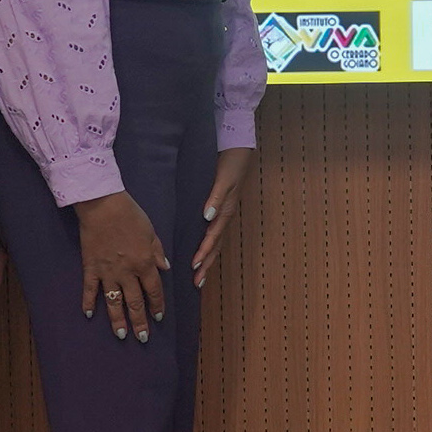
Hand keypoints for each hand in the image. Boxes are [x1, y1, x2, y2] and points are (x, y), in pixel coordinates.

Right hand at [76, 191, 167, 339]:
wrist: (103, 205)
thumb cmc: (130, 215)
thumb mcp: (151, 232)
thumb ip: (158, 252)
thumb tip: (166, 268)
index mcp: (145, 263)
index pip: (154, 290)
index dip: (157, 306)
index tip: (158, 318)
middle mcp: (128, 272)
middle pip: (135, 302)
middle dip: (139, 321)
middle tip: (142, 337)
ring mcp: (107, 272)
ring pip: (114, 302)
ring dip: (117, 320)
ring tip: (121, 335)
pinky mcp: (90, 267)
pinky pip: (90, 289)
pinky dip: (88, 302)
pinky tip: (89, 314)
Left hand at [193, 148, 254, 286]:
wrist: (237, 148)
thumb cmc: (231, 163)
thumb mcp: (224, 179)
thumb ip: (216, 198)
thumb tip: (207, 217)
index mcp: (225, 211)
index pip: (213, 237)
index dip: (204, 253)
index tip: (194, 268)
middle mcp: (224, 215)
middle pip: (216, 246)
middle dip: (206, 265)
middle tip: (196, 283)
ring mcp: (223, 212)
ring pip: (215, 241)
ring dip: (207, 259)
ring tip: (199, 276)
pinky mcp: (219, 207)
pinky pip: (213, 232)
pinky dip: (207, 245)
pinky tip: (200, 250)